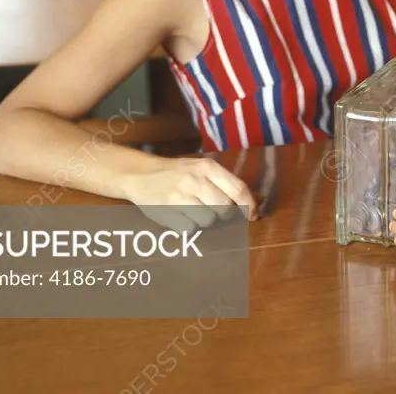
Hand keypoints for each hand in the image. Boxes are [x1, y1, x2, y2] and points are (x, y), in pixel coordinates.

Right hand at [120, 156, 259, 232]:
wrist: (141, 173)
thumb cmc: (178, 173)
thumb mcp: (201, 167)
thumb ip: (224, 182)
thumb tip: (252, 202)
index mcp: (207, 166)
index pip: (237, 188)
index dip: (249, 205)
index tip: (254, 216)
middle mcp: (195, 180)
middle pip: (224, 208)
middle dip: (223, 214)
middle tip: (212, 208)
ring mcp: (180, 196)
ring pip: (208, 221)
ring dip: (204, 220)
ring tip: (193, 210)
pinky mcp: (167, 212)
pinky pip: (190, 229)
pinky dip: (189, 227)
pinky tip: (181, 216)